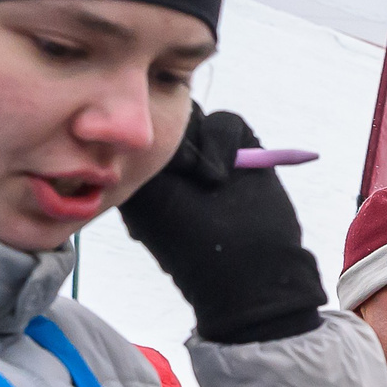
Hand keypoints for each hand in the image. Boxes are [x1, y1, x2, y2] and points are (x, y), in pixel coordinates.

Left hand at [116, 107, 324, 344]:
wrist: (250, 271)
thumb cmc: (191, 244)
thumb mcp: (148, 199)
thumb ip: (142, 155)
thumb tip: (153, 124)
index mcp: (146, 170)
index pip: (136, 127)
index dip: (143, 138)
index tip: (149, 167)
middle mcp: (176, 159)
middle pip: (166, 115)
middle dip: (175, 141)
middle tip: (183, 174)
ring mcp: (211, 155)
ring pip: (197, 115)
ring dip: (202, 144)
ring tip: (211, 181)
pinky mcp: (244, 152)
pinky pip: (228, 122)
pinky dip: (226, 141)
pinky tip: (227, 174)